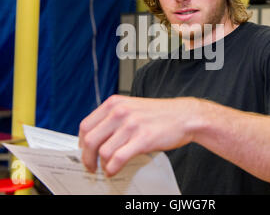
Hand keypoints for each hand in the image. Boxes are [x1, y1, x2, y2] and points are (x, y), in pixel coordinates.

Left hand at [78, 95, 200, 176]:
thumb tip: (98, 137)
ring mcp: (131, 125)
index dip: (82, 143)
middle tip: (91, 166)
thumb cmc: (159, 113)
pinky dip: (112, 169)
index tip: (85, 151)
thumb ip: (114, 118)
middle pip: (90, 140)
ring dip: (101, 165)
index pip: (86, 125)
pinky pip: (118, 159)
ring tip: (107, 168)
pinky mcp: (143, 138)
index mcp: (115, 103)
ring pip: (103, 152)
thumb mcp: (132, 107)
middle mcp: (120, 112)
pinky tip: (115, 170)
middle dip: (87, 158)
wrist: (184, 115)